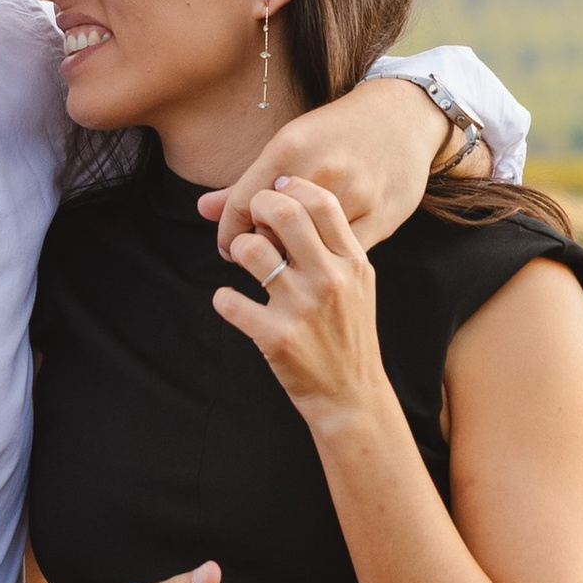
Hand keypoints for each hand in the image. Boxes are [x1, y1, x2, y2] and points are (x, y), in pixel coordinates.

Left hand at [201, 73, 442, 260]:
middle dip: (257, 246)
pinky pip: (340, 254)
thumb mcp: (288, 145)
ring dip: (289, 257)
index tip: (228, 247)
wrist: (403, 117)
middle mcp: (320, 172)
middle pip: (270, 229)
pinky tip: (316, 258)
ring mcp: (354, 196)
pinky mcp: (382, 218)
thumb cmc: (336, 132)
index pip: (243, 203)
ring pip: (306, 245)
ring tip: (284, 257)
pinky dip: (323, 260)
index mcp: (290, 149)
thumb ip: (245, 182)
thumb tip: (203, 210)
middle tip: (256, 253)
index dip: (229, 233)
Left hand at [214, 177, 391, 429]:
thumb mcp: (357, 283)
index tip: (274, 190)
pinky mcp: (276, 337)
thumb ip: (333, 244)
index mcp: (353, 262)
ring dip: (238, 248)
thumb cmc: (348, 332)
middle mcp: (331, 280)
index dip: (291, 187)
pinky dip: (224, 299)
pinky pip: (230, 301)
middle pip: (285, 214)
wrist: (351, 395)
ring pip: (252, 250)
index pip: (322, 203)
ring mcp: (303, 309)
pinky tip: (233, 302)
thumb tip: (290, 197)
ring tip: (242, 259)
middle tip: (248, 217)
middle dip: (256, 206)